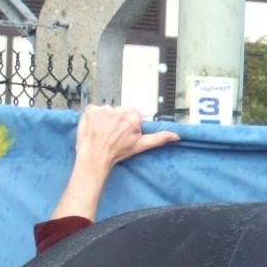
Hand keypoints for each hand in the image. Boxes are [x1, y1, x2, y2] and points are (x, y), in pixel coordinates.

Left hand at [51, 106, 179, 219]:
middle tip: (112, 134)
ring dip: (104, 119)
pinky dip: (93, 118)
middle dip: (117, 120)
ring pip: (107, 111)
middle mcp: (119, 109)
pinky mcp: (90, 109)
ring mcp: (103, 109)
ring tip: (102, 133)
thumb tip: (176, 136)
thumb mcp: (141, 145)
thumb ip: (159, 138)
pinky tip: (94, 128)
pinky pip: (93, 110)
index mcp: (133, 115)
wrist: (95, 157)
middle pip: (120, 111)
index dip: (128, 124)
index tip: (123, 133)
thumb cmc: (117, 152)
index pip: (132, 114)